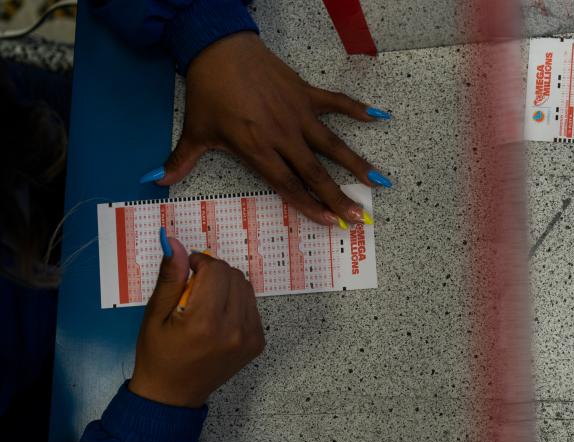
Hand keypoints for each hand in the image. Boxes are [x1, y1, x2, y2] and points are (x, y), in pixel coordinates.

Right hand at [129, 233, 264, 407]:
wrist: (172, 395)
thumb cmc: (158, 355)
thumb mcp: (155, 314)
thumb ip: (170, 278)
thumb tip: (175, 243)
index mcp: (206, 322)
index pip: (216, 270)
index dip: (199, 262)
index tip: (186, 270)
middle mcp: (234, 329)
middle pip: (234, 275)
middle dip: (213, 273)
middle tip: (193, 288)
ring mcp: (251, 337)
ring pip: (246, 288)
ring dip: (226, 286)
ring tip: (205, 303)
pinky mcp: (258, 342)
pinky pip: (252, 306)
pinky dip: (236, 302)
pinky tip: (218, 317)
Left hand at [155, 32, 390, 226]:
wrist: (218, 49)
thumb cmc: (207, 91)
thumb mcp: (195, 130)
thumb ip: (181, 160)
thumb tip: (156, 181)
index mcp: (258, 150)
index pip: (288, 186)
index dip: (310, 206)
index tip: (331, 222)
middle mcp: (282, 135)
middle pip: (316, 173)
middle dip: (339, 197)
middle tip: (361, 216)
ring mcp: (297, 113)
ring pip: (333, 145)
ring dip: (357, 164)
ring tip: (381, 181)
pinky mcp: (305, 93)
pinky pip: (336, 102)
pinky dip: (357, 109)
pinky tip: (380, 118)